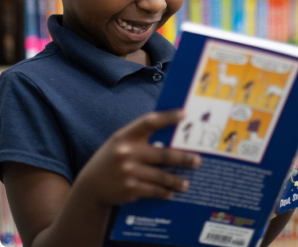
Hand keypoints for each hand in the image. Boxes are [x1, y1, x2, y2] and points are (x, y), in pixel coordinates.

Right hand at [76, 110, 200, 206]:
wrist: (91, 185)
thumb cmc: (112, 158)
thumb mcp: (120, 142)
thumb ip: (140, 136)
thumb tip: (171, 133)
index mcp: (125, 136)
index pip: (149, 122)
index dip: (168, 117)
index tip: (185, 114)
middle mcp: (127, 153)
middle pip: (163, 154)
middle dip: (183, 158)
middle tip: (198, 160)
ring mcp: (129, 172)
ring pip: (161, 176)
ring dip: (177, 180)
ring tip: (187, 183)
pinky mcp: (130, 189)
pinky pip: (154, 190)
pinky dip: (165, 192)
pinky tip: (172, 192)